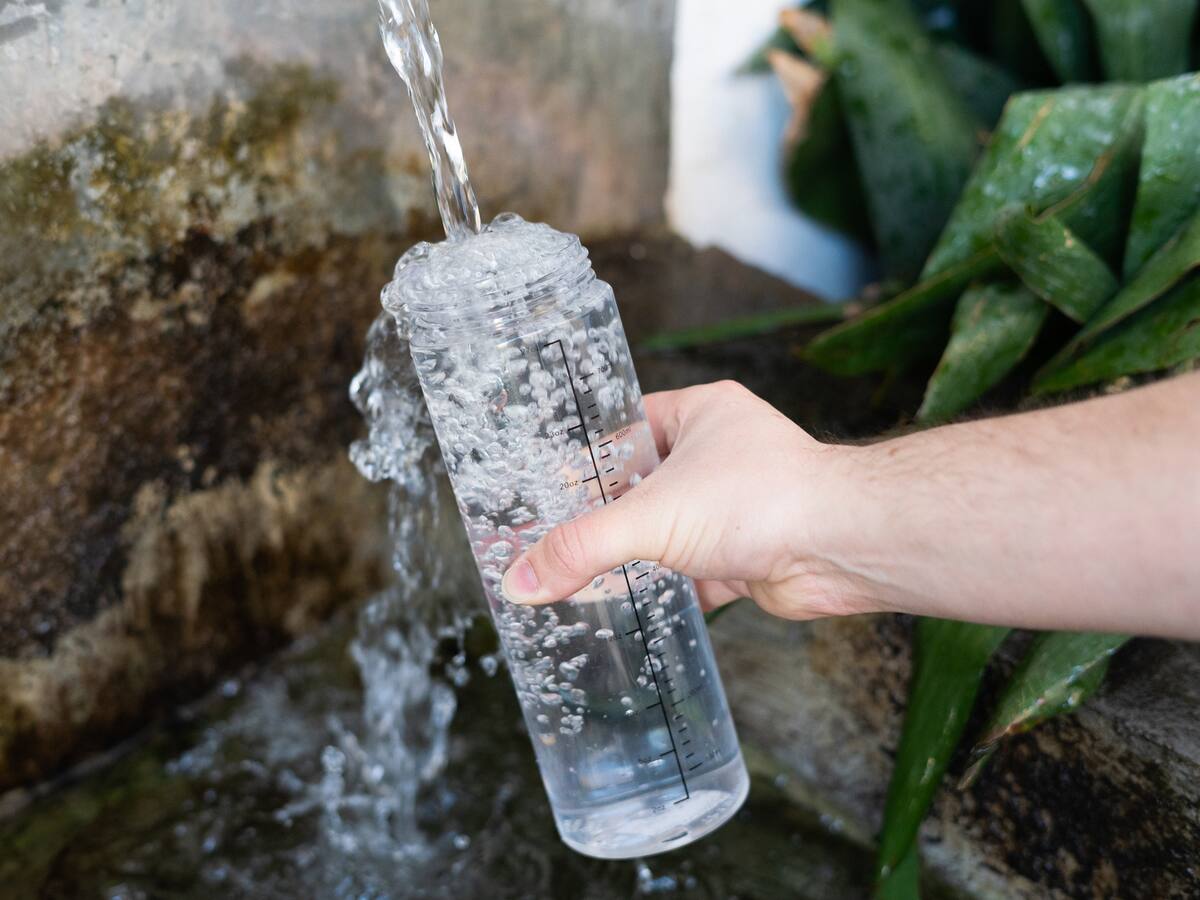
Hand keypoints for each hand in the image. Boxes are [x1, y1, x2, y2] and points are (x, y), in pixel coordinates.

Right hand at [499, 380, 871, 619]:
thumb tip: (523, 580)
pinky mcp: (747, 553)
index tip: (546, 485)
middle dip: (605, 514)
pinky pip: (693, 570)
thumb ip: (583, 548)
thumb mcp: (652, 518)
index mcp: (699, 414)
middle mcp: (719, 455)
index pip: (624, 427)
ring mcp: (736, 505)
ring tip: (580, 574)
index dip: (585, 457)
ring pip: (669, 530)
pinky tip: (630, 607)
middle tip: (552, 536)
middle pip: (642, 484)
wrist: (843, 548)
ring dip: (635, 554)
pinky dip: (666, 589)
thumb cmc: (766, 500)